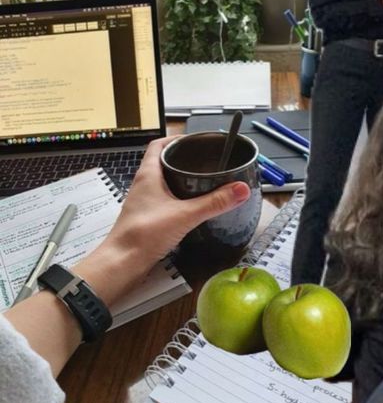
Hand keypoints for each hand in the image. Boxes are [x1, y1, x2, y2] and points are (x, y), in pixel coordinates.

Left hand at [75, 138, 249, 304]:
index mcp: (148, 174)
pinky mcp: (145, 218)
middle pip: (161, 162)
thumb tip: (241, 189)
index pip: (159, 145)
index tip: (194, 140)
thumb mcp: (185, 214)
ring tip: (200, 182)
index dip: (175, 139)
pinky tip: (188, 207)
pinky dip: (175, 198)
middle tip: (203, 161)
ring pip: (161, 182)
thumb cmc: (144, 234)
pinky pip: (161, 200)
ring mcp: (142, 202)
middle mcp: (142, 185)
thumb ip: (214, 202)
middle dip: (182, 159)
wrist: (122, 264)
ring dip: (178, 179)